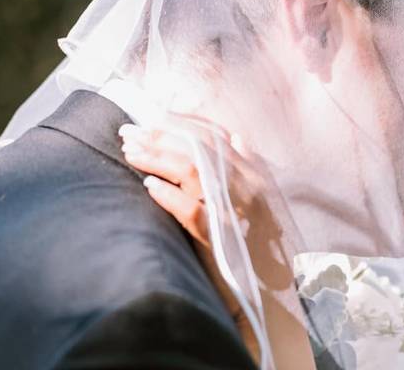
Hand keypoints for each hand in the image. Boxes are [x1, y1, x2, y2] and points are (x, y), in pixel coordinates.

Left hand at [119, 116, 315, 369]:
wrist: (275, 287)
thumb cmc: (261, 240)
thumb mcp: (262, 196)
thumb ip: (248, 166)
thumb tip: (234, 135)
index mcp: (256, 173)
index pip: (218, 134)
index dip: (184, 121)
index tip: (154, 115)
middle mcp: (248, 185)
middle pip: (199, 147)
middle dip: (160, 135)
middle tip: (128, 131)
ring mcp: (236, 209)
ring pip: (192, 169)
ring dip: (157, 157)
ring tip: (130, 153)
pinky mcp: (221, 236)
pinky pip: (190, 209)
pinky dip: (167, 194)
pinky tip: (149, 186)